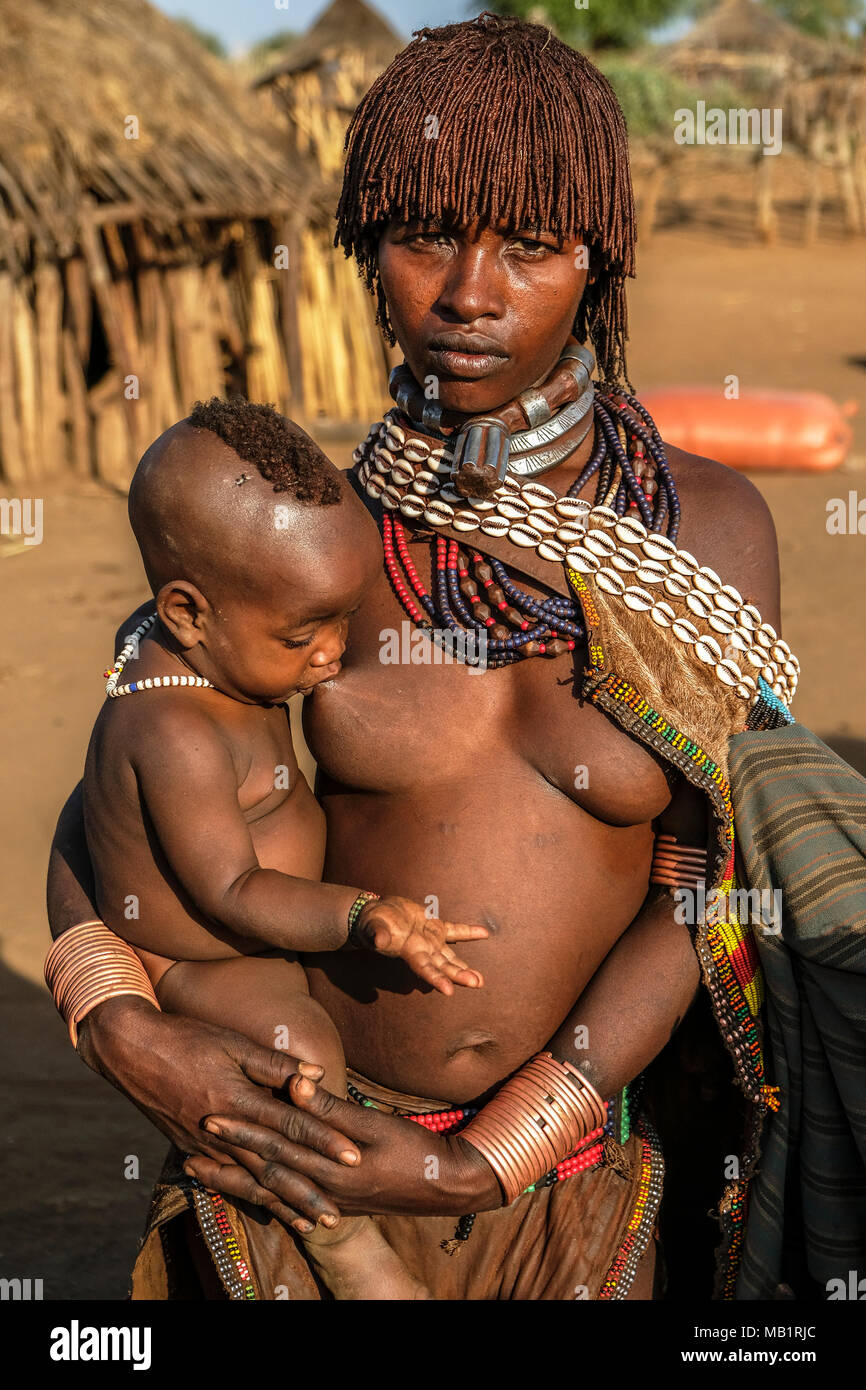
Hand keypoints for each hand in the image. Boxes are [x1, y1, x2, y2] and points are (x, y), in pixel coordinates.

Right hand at [77, 995, 361, 1233]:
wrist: (132, 1051)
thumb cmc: (188, 1039)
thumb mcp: (234, 1043)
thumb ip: (276, 1064)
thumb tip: (317, 1076)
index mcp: (238, 1100)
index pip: (291, 1125)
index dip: (324, 1141)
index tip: (354, 1156)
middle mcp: (224, 1130)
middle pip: (273, 1166)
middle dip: (307, 1191)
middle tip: (337, 1215)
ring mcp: (205, 1145)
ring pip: (250, 1181)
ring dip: (281, 1204)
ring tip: (309, 1223)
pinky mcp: (191, 1150)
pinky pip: (226, 1181)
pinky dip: (249, 1197)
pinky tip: (265, 1209)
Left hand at [183, 1074, 502, 1218]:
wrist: (446, 1186)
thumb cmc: (414, 1149)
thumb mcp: (375, 1124)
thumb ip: (332, 1107)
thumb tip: (296, 1081)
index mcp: (329, 1166)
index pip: (275, 1144)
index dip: (241, 1130)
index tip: (209, 1116)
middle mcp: (321, 1189)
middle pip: (264, 1172)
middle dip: (226, 1159)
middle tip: (190, 1146)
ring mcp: (328, 1201)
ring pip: (270, 1190)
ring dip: (235, 1180)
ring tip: (201, 1171)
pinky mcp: (336, 1205)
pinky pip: (288, 1202)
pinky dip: (263, 1196)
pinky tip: (246, 1193)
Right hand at [356, 896, 487, 993]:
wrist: (378, 913)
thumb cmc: (372, 923)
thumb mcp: (373, 928)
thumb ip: (377, 935)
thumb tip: (379, 941)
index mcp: (410, 952)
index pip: (425, 969)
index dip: (436, 979)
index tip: (449, 991)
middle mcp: (424, 950)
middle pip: (444, 966)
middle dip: (459, 976)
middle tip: (477, 983)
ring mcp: (431, 940)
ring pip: (451, 956)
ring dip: (465, 967)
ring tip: (481, 980)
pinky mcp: (435, 926)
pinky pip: (456, 930)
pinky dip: (469, 932)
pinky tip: (484, 934)